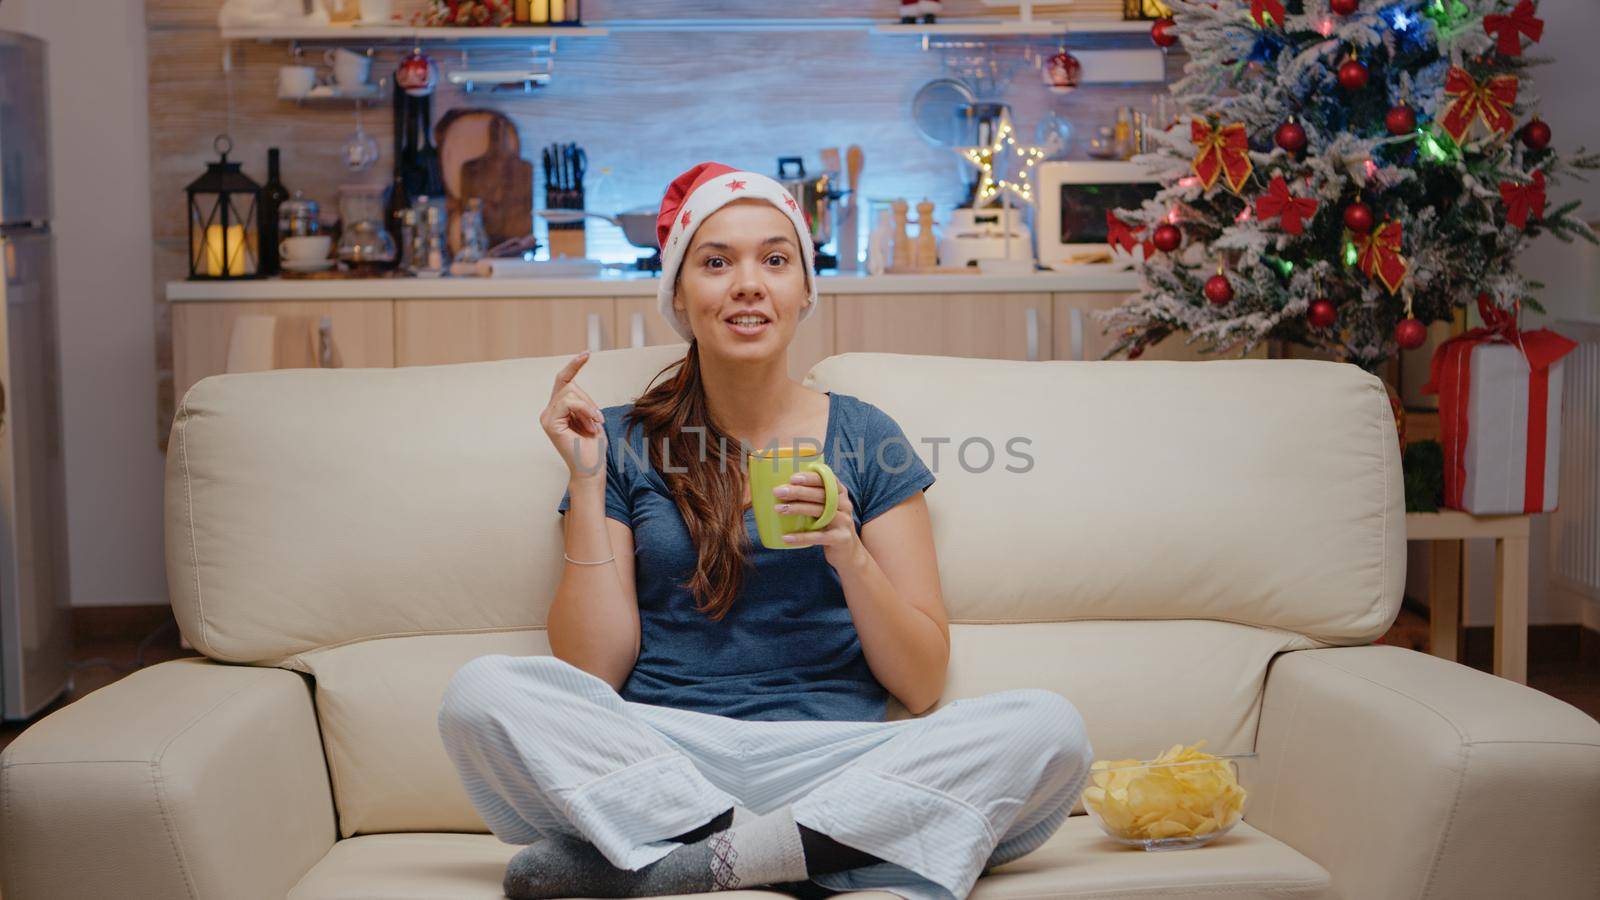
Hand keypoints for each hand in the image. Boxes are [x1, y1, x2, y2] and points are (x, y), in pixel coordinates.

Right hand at [539, 351, 606, 479]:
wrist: (592, 468)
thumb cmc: (594, 446)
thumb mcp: (591, 416)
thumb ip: (581, 401)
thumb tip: (573, 383)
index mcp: (557, 409)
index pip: (564, 380)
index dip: (574, 365)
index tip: (587, 353)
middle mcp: (549, 411)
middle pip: (569, 385)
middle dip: (588, 399)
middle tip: (598, 420)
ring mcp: (547, 417)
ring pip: (569, 392)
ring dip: (588, 407)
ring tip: (594, 424)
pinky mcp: (549, 423)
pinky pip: (567, 402)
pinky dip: (584, 410)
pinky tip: (591, 424)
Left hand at [773, 471, 862, 566]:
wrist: (847, 551)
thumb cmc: (829, 524)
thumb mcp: (826, 508)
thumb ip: (812, 497)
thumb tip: (783, 488)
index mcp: (840, 493)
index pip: (827, 479)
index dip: (810, 478)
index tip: (792, 478)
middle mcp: (844, 505)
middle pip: (821, 494)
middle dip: (798, 492)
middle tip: (778, 491)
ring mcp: (844, 521)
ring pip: (819, 512)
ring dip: (797, 509)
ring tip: (779, 509)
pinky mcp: (840, 538)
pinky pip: (818, 536)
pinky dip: (801, 537)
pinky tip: (786, 537)